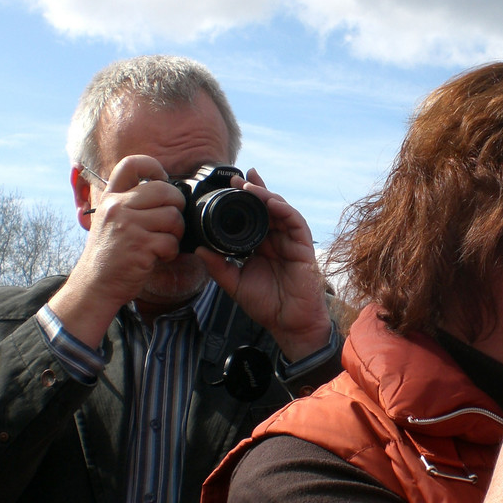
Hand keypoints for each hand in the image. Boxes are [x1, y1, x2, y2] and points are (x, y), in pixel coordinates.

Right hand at [51, 155, 186, 344]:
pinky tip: (157, 257)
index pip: (132, 163)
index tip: (162, 182)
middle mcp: (118, 207)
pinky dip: (170, 252)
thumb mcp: (111, 221)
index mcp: (112, 197)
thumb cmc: (110, 255)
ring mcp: (128, 225)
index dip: (154, 167)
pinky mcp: (139, 245)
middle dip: (177, 207)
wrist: (95, 285)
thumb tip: (167, 191)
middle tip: (170, 223)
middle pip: (165, 190)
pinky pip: (171, 242)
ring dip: (175, 234)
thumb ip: (132, 204)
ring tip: (161, 244)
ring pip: (173, 217)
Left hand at [198, 168, 331, 360]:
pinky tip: (271, 202)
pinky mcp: (303, 247)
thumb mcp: (234, 284)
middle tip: (236, 178)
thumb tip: (199, 249)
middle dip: (253, 190)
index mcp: (261, 246)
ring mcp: (290, 242)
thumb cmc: (266, 305)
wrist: (289, 323)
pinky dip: (284, 209)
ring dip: (266, 195)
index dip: (243, 200)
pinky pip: (295, 222)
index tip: (227, 186)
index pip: (252, 216)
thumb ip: (218, 266)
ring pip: (280, 210)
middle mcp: (276, 240)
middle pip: (267, 207)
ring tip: (249, 187)